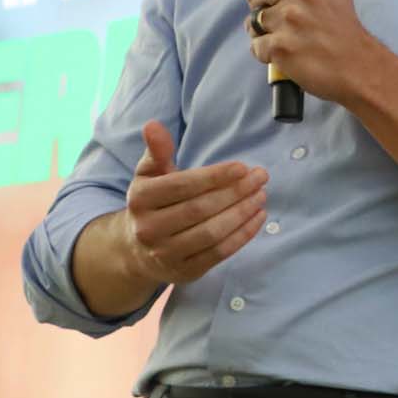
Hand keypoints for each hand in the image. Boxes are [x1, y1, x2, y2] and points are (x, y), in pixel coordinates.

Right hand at [118, 120, 266, 286]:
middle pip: (200, 209)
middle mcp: (149, 228)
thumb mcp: (149, 175)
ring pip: (212, 233)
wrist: (136, 250)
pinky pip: (219, 253)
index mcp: (140, 199)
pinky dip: (243, 235)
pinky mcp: (185, 272)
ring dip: (242, 213)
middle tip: (260, 178)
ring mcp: (166, 254)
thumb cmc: (153, 203)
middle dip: (235, 192)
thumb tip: (153, 125)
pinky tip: (258, 217)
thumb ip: (157, 152)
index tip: (243, 167)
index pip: (182, 186)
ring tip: (261, 196)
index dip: (215, 176)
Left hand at [246, 0, 380, 108]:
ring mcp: (289, 21)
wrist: (357, 66)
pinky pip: (256, 46)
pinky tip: (290, 52)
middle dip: (266, 7)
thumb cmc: (343, 23)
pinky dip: (268, 53)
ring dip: (266, 32)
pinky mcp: (281, 49)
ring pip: (253, 21)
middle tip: (291, 19)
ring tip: (292, 36)